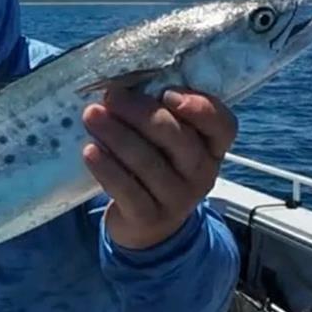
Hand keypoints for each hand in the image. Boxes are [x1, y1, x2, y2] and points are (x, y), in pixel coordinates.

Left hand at [82, 88, 236, 248]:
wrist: (146, 225)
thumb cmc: (155, 167)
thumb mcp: (166, 144)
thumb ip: (158, 115)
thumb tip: (121, 85)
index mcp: (211, 147)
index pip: (222, 124)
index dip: (200, 108)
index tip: (168, 93)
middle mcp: (201, 173)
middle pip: (177, 138)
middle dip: (140, 113)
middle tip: (111, 97)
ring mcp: (178, 199)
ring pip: (148, 162)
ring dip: (116, 135)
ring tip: (91, 116)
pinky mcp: (149, 218)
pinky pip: (127, 190)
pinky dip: (107, 168)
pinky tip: (90, 151)